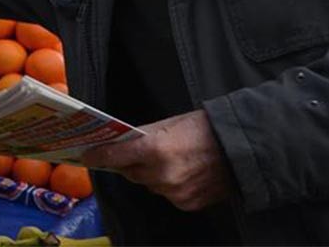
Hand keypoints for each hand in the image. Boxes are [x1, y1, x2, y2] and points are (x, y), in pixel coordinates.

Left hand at [80, 109, 232, 210]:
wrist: (241, 149)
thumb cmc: (205, 130)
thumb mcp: (169, 124)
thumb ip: (144, 137)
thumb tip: (124, 144)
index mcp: (154, 149)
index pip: (115, 156)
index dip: (98, 156)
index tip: (87, 156)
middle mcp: (162, 174)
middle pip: (131, 173)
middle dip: (130, 164)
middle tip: (136, 154)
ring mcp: (175, 192)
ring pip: (149, 185)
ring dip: (150, 175)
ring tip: (167, 160)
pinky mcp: (187, 203)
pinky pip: (167, 195)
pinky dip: (168, 185)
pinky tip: (181, 172)